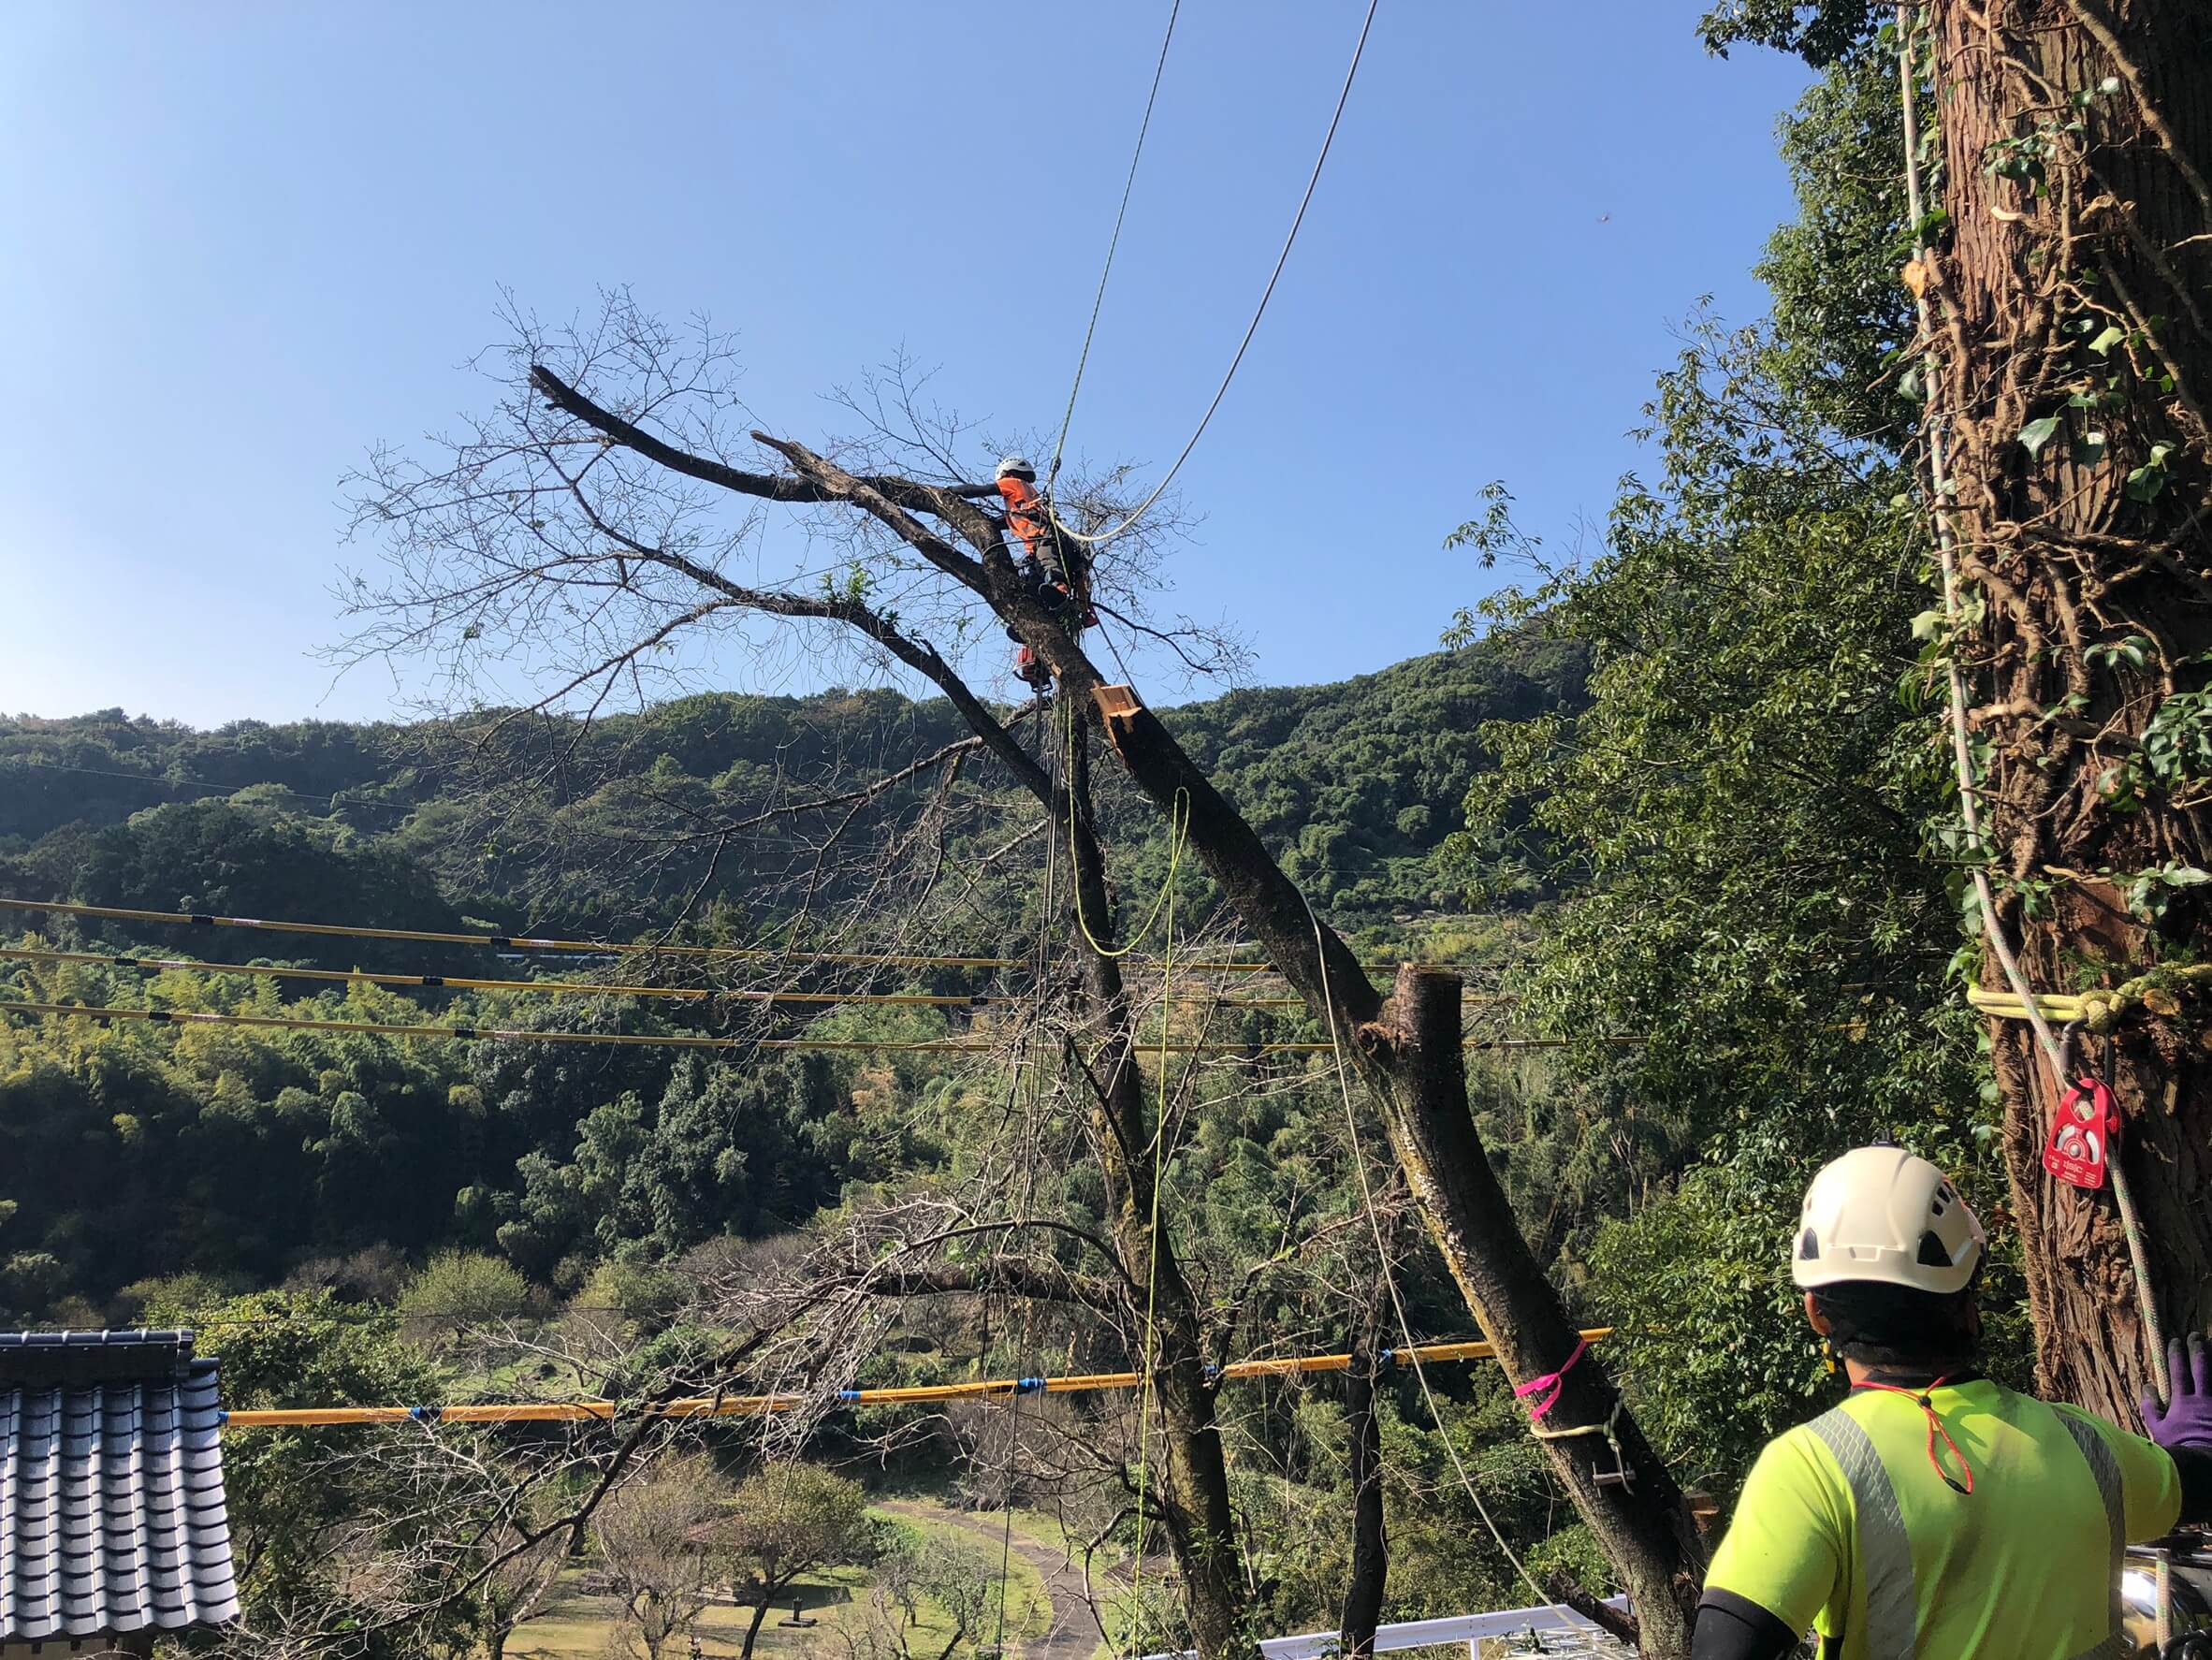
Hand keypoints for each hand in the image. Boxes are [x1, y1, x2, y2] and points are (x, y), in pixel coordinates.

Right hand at [2143, 1334, 2211, 1448]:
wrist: (2204, 1465)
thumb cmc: (2180, 1449)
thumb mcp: (2158, 1430)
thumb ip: (2151, 1408)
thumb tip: (2148, 1387)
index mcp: (2183, 1402)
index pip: (2178, 1371)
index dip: (2176, 1354)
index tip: (2174, 1341)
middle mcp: (2203, 1400)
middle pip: (2202, 1368)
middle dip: (2199, 1350)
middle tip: (2197, 1336)